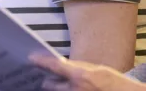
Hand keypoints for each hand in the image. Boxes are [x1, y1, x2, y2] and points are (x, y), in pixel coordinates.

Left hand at [30, 54, 145, 90]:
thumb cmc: (114, 83)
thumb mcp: (97, 70)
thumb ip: (79, 68)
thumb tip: (63, 66)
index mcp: (80, 76)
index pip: (55, 66)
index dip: (41, 61)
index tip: (32, 58)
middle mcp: (75, 90)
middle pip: (49, 85)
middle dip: (46, 80)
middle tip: (43, 75)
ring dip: (55, 89)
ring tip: (50, 82)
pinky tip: (64, 88)